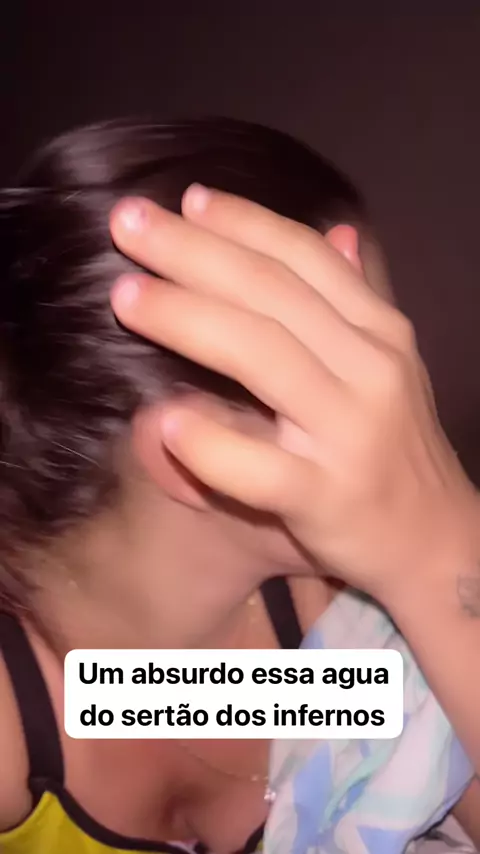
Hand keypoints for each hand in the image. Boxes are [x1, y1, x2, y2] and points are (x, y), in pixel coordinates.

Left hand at [109, 187, 478, 606]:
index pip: (306, 259)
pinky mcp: (328, 497)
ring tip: (126, 296)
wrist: (433, 538)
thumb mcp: (388, 362)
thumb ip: (358, 298)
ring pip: (265, 359)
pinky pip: (262, 467)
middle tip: (128, 224)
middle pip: (273, 295)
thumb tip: (339, 230)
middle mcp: (369, 369)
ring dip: (188, 320)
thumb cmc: (394, 446)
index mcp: (378, 331)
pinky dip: (211, 442)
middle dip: (195, 253)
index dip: (245, 223)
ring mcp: (350, 434)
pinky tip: (164, 419)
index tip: (187, 199)